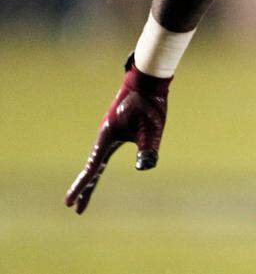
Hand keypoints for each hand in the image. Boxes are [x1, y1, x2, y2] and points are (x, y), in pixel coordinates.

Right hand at [65, 57, 170, 213]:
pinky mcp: (117, 128)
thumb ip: (147, 147)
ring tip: (85, 193)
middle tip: (76, 209)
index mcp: (107, 138)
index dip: (83, 187)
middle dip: (86, 188)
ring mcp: (110, 133)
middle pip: (93, 168)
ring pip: (97, 161)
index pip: (93, 168)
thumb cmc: (149, 103)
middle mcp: (105, 137)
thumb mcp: (151, 127)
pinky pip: (104, 152)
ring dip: (91, 177)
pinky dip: (99, 165)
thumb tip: (145, 167)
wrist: (148, 81)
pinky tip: (99, 169)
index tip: (69, 204)